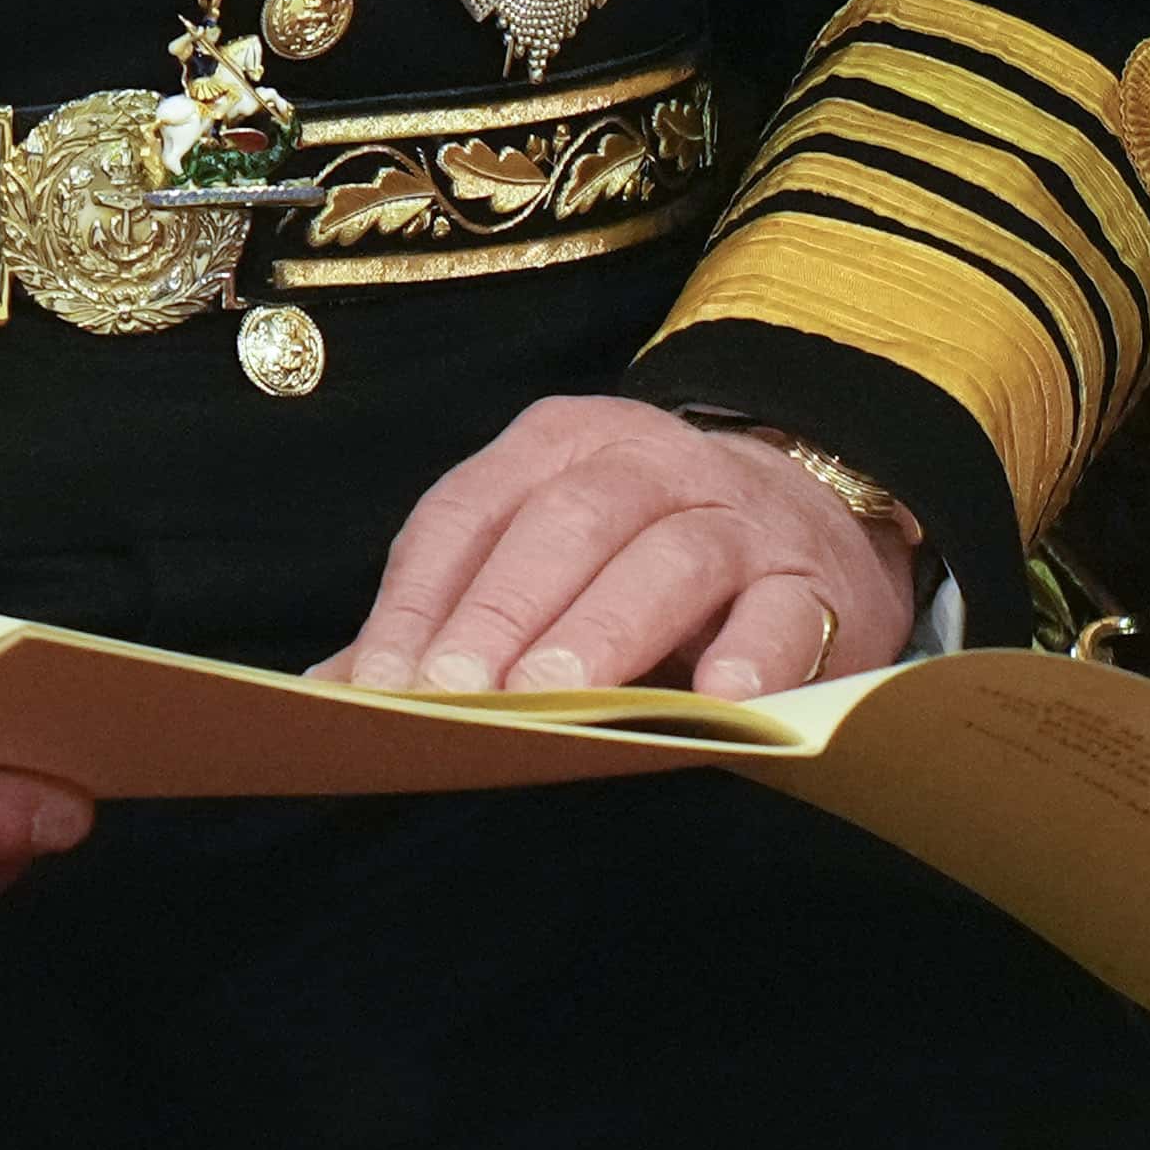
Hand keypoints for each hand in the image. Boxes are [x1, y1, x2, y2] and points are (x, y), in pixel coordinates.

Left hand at [333, 395, 918, 705]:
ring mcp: (739, 519)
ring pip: (669, 558)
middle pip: (566, 523)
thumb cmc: (641, 553)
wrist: (818, 518)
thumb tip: (332, 695)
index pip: (471, 511)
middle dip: (503, 611)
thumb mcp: (540, 557)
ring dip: (605, 630)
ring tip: (556, 700)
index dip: (421, 597)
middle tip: (458, 695)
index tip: (385, 683)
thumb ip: (444, 617)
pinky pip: (781, 614)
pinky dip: (749, 656)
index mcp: (560, 445)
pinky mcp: (814, 583)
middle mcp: (650, 464)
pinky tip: (715, 704)